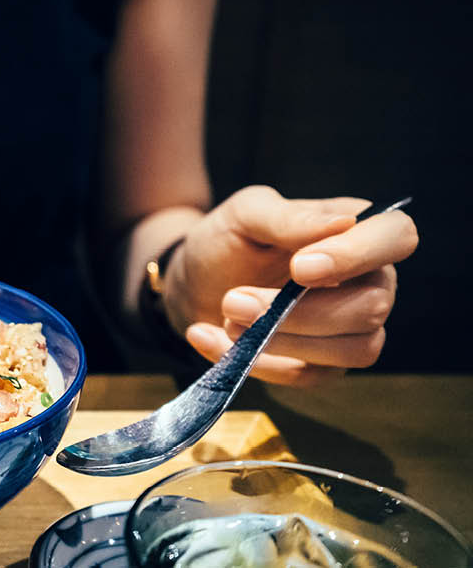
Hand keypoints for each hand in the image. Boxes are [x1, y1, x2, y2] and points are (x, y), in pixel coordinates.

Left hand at [162, 186, 417, 386]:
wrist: (194, 279)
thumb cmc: (230, 239)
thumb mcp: (246, 214)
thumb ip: (289, 219)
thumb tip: (344, 223)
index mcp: (358, 232)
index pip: (397, 236)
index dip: (357, 255)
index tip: (300, 268)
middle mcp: (369, 281)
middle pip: (373, 307)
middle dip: (301, 311)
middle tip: (235, 300)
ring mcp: (351, 328)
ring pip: (355, 350)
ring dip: (285, 340)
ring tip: (228, 318)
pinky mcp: (323, 365)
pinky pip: (308, 377)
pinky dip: (256, 363)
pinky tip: (209, 337)